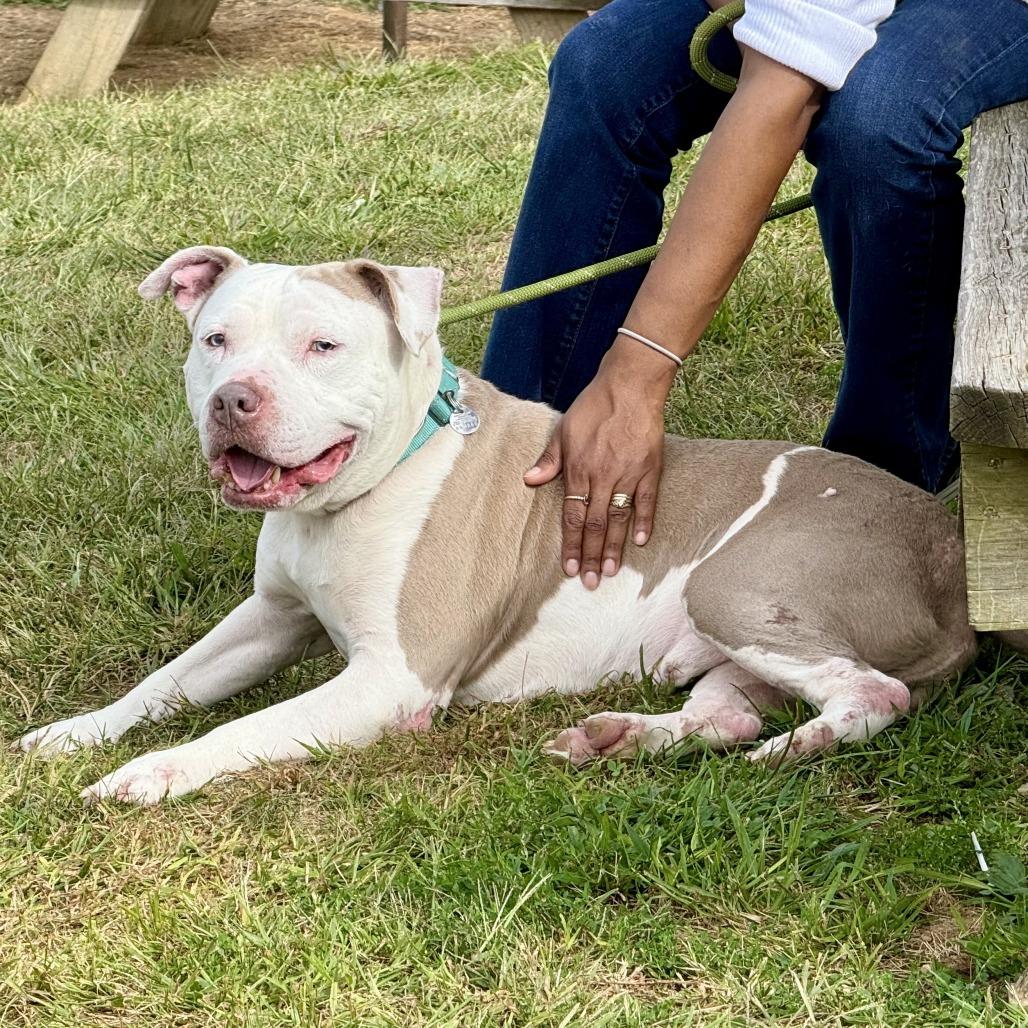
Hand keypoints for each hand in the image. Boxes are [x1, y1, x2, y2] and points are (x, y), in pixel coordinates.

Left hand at [524, 342, 671, 588]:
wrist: (630, 385)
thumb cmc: (594, 406)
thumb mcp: (563, 430)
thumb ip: (549, 460)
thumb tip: (529, 481)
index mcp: (578, 470)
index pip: (572, 516)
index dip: (571, 545)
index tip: (570, 568)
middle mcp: (601, 476)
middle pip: (595, 524)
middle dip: (592, 556)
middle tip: (592, 583)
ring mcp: (627, 474)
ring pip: (619, 518)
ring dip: (615, 547)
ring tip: (612, 571)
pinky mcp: (650, 468)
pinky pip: (647, 501)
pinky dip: (644, 522)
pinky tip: (640, 542)